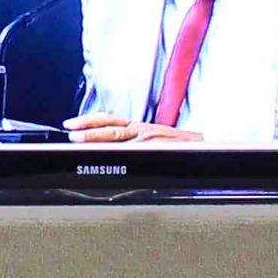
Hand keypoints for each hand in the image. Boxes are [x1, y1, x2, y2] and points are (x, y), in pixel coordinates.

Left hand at [65, 116, 203, 142]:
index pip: (110, 120)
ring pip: (118, 138)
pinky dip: (119, 154)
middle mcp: (142, 131)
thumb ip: (133, 142)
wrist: (206, 146)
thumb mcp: (154, 139)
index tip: (73, 124)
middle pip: (111, 127)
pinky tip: (107, 157)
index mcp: (139, 127)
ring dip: (97, 139)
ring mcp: (149, 141)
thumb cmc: (180, 146)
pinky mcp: (156, 150)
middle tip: (71, 133)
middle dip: (88, 130)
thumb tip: (109, 148)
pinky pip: (133, 152)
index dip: (90, 121)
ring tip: (80, 141)